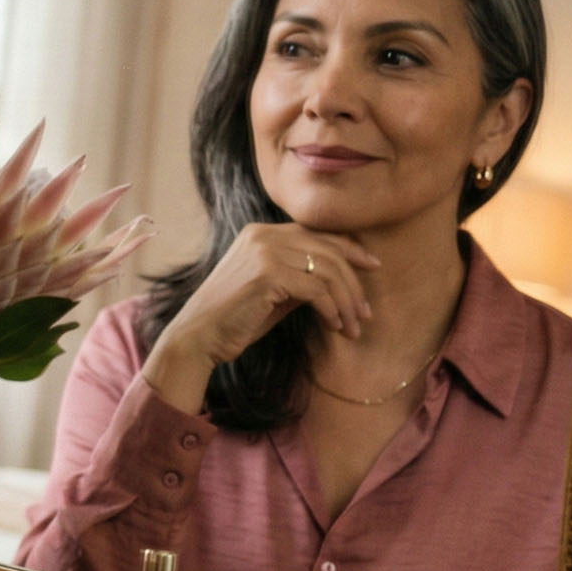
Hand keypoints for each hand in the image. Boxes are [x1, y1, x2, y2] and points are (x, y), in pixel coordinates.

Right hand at [142, 223, 378, 412]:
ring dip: (347, 301)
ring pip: (326, 270)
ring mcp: (264, 251)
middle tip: (366, 312)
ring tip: (354, 326)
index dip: (351, 249)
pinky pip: (316, 289)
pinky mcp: (267, 274)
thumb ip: (300, 277)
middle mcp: (263, 235)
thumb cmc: (235, 319)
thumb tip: (340, 279)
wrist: (198, 337)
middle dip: (354, 282)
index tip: (373, 268)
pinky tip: (335, 326)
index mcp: (261, 233)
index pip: (318, 234)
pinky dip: (331, 309)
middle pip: (328, 250)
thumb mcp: (273, 291)